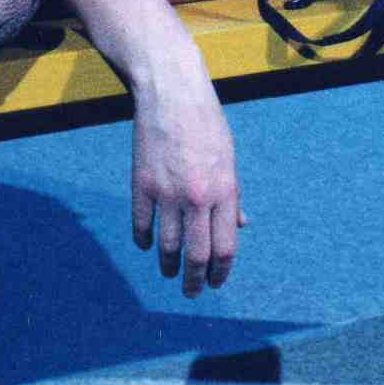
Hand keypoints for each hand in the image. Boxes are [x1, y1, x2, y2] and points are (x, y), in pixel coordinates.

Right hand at [130, 52, 246, 296]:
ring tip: (169, 273)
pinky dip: (143, 241)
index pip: (225, 246)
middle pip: (197, 255)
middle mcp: (198, 197)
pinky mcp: (141, 185)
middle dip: (196, 280)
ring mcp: (167, 192)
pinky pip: (141, 225)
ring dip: (169, 266)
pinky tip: (146, 246)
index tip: (216, 282)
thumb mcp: (229, 158)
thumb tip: (241, 226)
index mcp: (224, 190)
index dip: (221, 271)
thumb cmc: (207, 124)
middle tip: (193, 291)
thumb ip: (233, 196)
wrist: (172, 93)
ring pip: (167, 246)